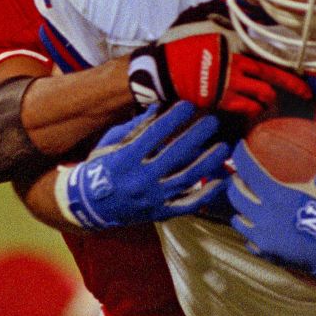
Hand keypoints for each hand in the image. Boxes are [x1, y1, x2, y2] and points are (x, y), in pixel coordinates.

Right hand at [61, 101, 230, 229]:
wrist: (91, 206)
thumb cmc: (101, 166)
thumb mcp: (111, 143)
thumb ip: (135, 126)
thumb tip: (159, 105)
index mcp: (126, 158)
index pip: (154, 134)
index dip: (174, 117)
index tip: (189, 104)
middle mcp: (141, 179)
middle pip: (175, 154)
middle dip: (197, 135)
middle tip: (213, 120)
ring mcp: (153, 198)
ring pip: (187, 178)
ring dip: (208, 161)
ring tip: (224, 146)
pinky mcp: (161, 212)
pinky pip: (188, 204)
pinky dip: (207, 193)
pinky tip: (222, 180)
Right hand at [128, 4, 310, 116]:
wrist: (161, 67)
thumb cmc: (181, 43)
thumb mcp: (203, 22)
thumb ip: (223, 17)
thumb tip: (240, 6)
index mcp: (235, 46)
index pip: (270, 57)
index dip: (290, 68)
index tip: (305, 77)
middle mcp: (237, 66)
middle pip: (272, 78)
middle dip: (293, 87)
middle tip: (306, 95)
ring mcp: (229, 85)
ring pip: (261, 96)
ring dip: (268, 99)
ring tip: (269, 100)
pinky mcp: (220, 101)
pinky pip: (246, 108)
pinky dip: (253, 109)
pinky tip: (254, 108)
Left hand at [228, 130, 315, 285]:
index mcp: (276, 193)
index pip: (248, 168)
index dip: (240, 155)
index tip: (239, 147)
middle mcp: (263, 213)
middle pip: (235, 194)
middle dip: (235, 182)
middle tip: (241, 177)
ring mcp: (263, 235)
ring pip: (238, 220)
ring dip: (239, 209)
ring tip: (245, 204)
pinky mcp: (267, 253)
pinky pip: (249, 242)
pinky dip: (250, 233)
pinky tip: (256, 230)